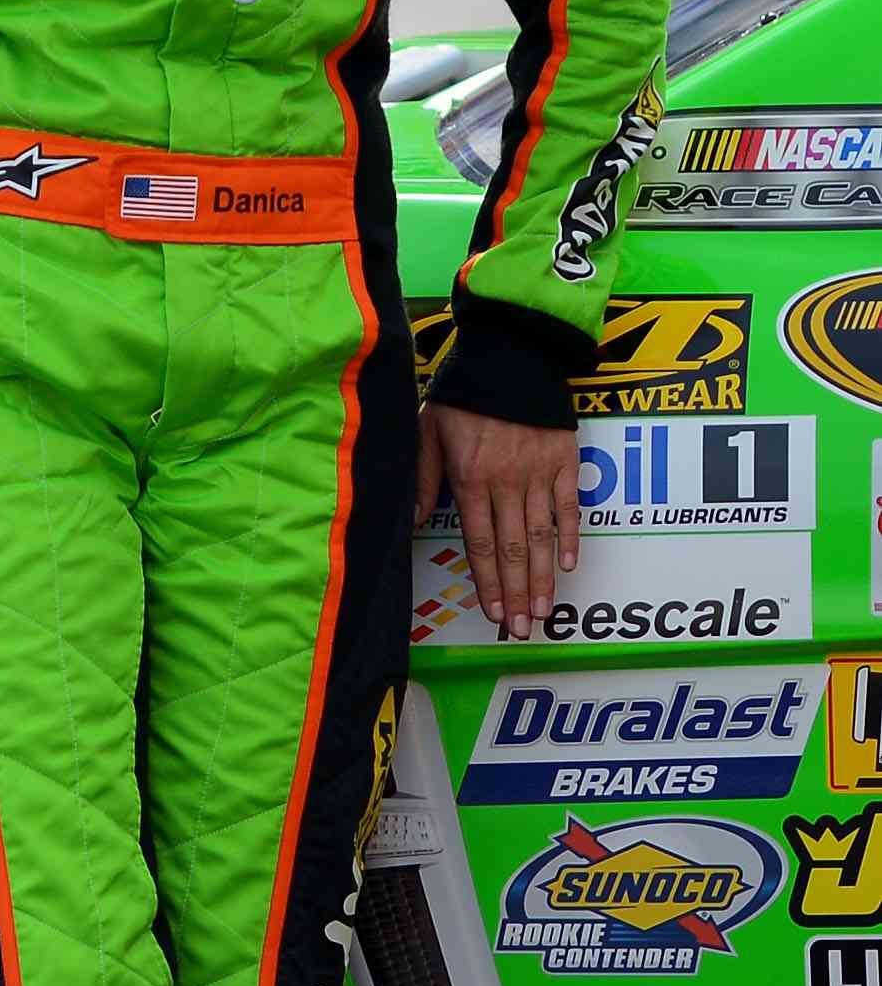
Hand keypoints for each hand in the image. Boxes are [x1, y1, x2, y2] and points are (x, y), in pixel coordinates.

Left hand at [414, 403, 578, 640]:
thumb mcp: (427, 431)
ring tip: (545, 611)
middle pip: (512, 550)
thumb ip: (423, 478)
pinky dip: (572, 537)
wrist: (511, 356)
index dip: (487, 583)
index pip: (479, 544)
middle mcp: (506, 482)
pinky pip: (570, 506)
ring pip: (541, 536)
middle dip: (517, 594)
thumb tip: (413, 521)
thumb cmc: (463, 394)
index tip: (494, 614)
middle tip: (525, 629)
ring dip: (543, 577)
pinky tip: (569, 565)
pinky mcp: (565, 460)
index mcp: (471, 479)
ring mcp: (539, 473)